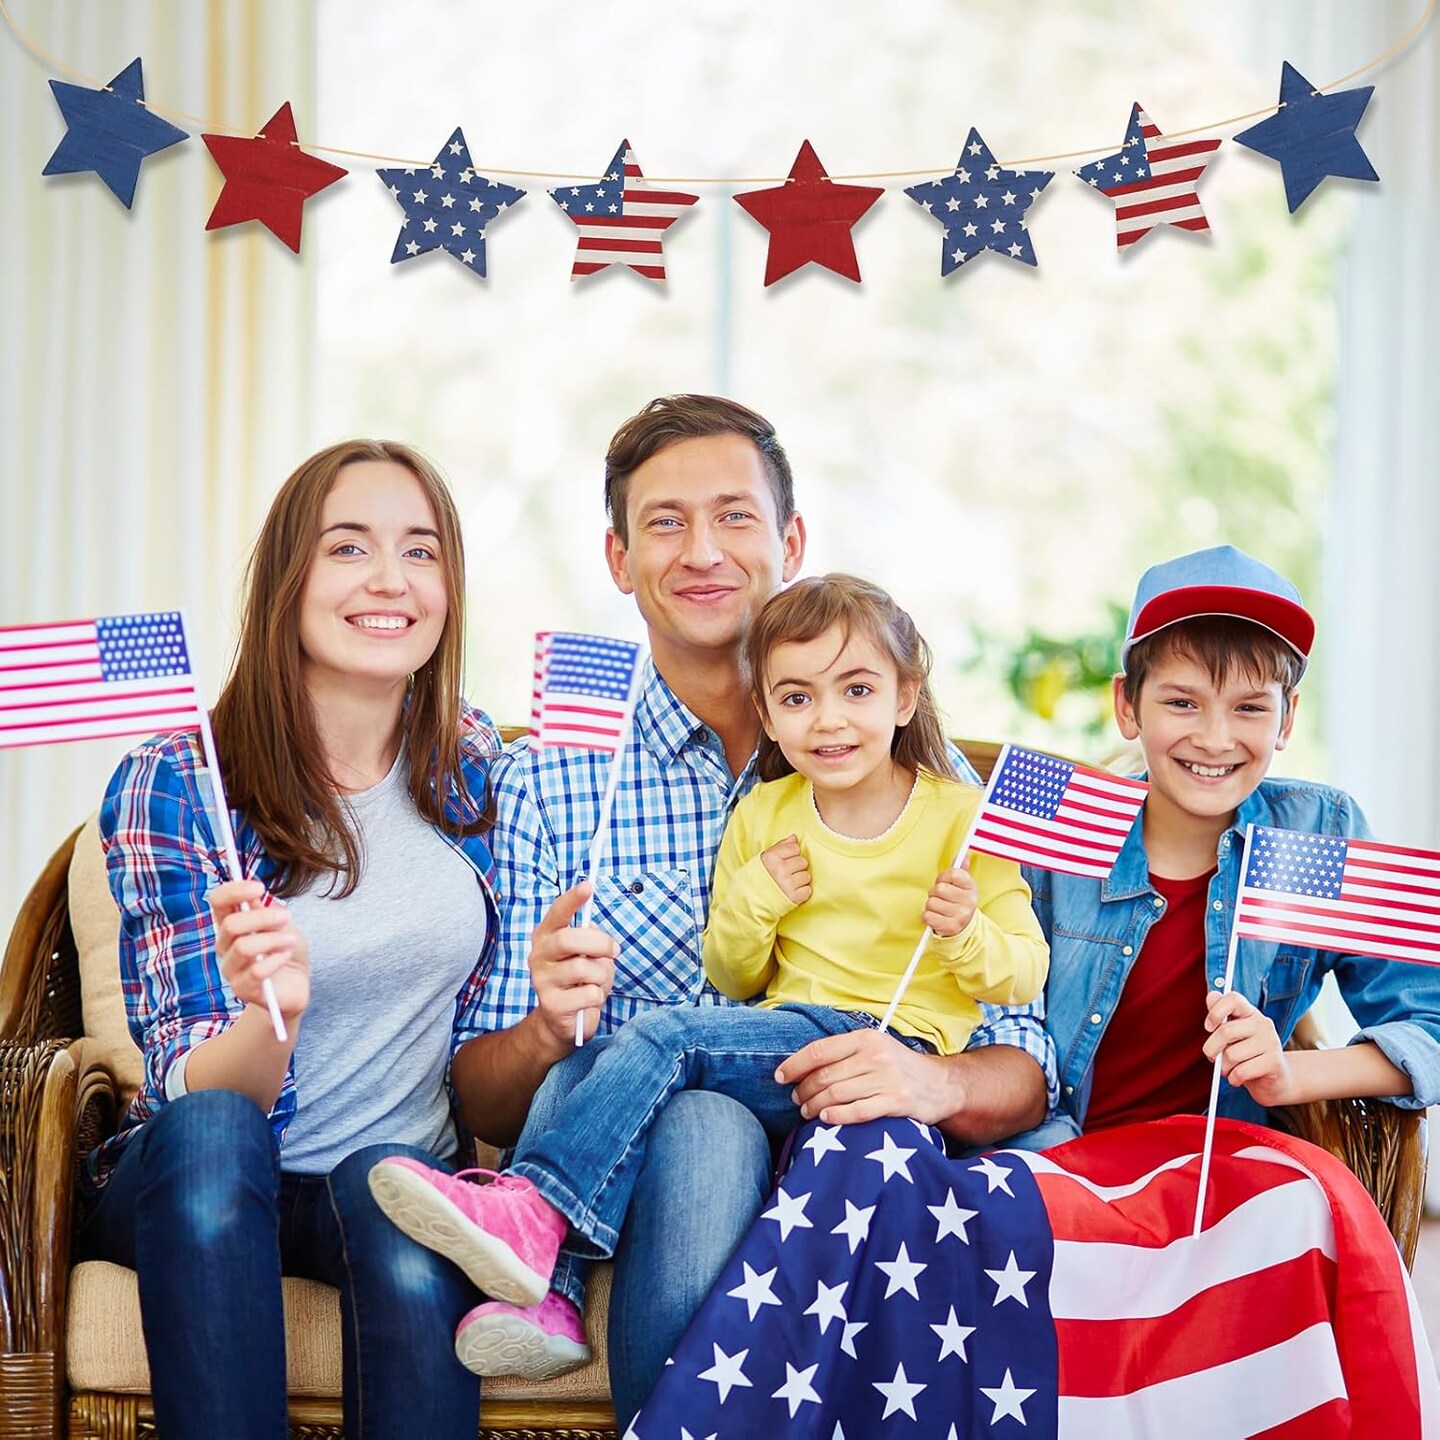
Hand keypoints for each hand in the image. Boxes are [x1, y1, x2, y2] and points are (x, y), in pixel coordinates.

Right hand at [208, 879, 309, 1021]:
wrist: (295, 983)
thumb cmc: (285, 948)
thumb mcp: (281, 923)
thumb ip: (265, 908)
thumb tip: (254, 888)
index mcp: (230, 924)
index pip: (217, 902)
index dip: (234, 891)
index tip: (259, 888)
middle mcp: (224, 946)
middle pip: (231, 925)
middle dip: (261, 917)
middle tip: (285, 917)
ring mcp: (231, 969)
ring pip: (243, 948)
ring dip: (273, 939)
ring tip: (291, 940)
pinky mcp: (243, 990)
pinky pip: (256, 972)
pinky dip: (276, 960)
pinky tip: (286, 956)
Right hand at [527, 882, 617, 1049]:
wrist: (563, 1022)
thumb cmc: (580, 981)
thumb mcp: (589, 955)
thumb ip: (591, 940)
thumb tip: (596, 933)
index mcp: (546, 937)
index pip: (557, 913)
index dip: (572, 899)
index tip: (588, 886)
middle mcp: (538, 955)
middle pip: (569, 939)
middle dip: (599, 944)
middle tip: (614, 951)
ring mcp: (541, 981)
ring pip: (583, 968)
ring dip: (601, 975)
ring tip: (596, 982)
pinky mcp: (550, 1005)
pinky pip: (588, 993)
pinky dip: (598, 996)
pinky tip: (589, 1000)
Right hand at [760, 835, 811, 904]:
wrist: (750, 900)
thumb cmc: (759, 877)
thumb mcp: (765, 858)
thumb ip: (780, 846)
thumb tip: (794, 838)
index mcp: (772, 858)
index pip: (795, 848)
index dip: (792, 854)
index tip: (785, 860)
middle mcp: (780, 870)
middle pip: (803, 861)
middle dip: (797, 867)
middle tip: (787, 873)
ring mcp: (787, 884)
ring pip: (806, 876)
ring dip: (800, 880)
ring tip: (789, 883)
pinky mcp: (793, 898)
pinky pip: (807, 890)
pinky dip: (802, 892)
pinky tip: (792, 892)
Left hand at [776, 1028, 952, 1126]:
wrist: (941, 1085)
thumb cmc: (899, 1068)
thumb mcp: (875, 1049)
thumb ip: (845, 1054)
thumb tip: (802, 1065)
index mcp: (866, 1038)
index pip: (820, 1050)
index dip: (795, 1065)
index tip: (780, 1077)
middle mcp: (876, 1056)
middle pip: (825, 1075)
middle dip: (803, 1090)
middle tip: (796, 1100)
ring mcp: (887, 1079)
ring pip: (837, 1094)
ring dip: (815, 1106)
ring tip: (807, 1112)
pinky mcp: (897, 1102)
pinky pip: (858, 1111)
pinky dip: (837, 1116)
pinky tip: (827, 1119)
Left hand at [924, 863, 976, 936]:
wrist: (964, 926)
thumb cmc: (958, 901)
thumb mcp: (962, 885)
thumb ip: (960, 869)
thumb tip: (962, 855)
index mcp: (971, 887)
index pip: (953, 873)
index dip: (943, 877)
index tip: (944, 882)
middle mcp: (969, 901)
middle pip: (939, 888)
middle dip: (935, 892)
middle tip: (941, 898)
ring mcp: (961, 915)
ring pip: (931, 903)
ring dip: (930, 906)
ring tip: (939, 909)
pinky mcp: (950, 927)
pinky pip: (927, 916)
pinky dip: (927, 917)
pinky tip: (936, 917)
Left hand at [1204, 990, 1292, 1106]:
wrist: (1275, 1080)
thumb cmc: (1248, 1055)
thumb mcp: (1233, 1035)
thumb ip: (1220, 1016)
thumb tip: (1211, 995)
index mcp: (1251, 1013)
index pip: (1234, 999)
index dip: (1216, 1011)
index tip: (1208, 1027)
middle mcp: (1263, 1024)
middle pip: (1226, 1031)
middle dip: (1211, 1048)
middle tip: (1211, 1057)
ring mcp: (1271, 1042)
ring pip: (1232, 1054)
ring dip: (1224, 1067)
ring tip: (1229, 1070)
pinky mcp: (1274, 1062)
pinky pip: (1242, 1071)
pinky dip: (1234, 1078)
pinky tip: (1237, 1078)